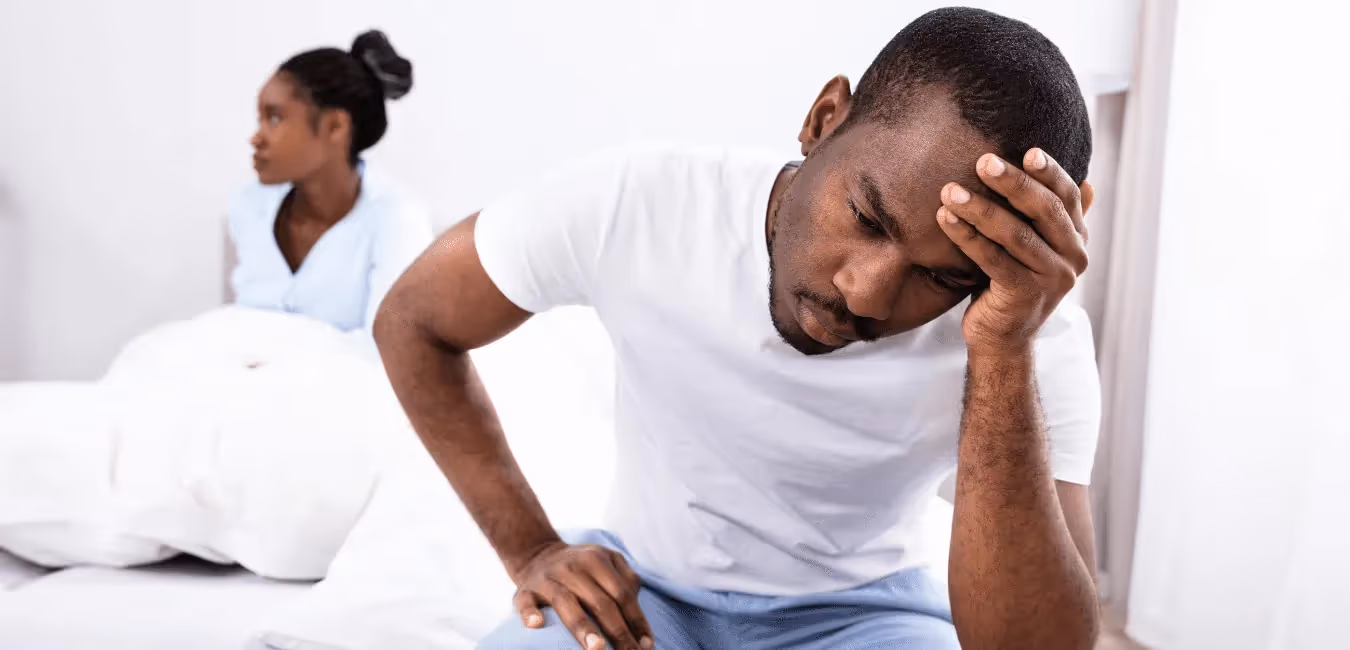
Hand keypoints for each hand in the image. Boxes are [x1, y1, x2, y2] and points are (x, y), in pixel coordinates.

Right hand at [511, 541, 653, 649]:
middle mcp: (572, 568)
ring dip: (582, 626)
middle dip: (617, 631)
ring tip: (597, 648)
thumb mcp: (606, 561)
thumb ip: (626, 580)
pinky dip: (530, 613)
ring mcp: (547, 579)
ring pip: (566, 602)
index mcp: (596, 560)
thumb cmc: (580, 566)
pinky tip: (537, 625)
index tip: (646, 645)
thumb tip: (638, 616)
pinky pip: (525, 602)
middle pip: (600, 602)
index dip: (636, 620)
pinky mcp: (524, 590)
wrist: (536, 552)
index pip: (622, 594)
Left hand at [937, 149, 1095, 356]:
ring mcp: (1053, 279)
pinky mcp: (1025, 295)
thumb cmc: (1013, 282)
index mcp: (1078, 240)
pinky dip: (967, 237)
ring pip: (1015, 234)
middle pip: (1044, 210)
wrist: (1002, 338)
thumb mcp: (1039, 249)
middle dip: (1012, 183)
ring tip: (950, 190)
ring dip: (980, 209)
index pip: (1068, 197)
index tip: (1029, 151)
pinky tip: (944, 218)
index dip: (1051, 172)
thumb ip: (1055, 220)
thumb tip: (1087, 183)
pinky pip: (993, 259)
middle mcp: (1074, 258)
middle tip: (983, 161)